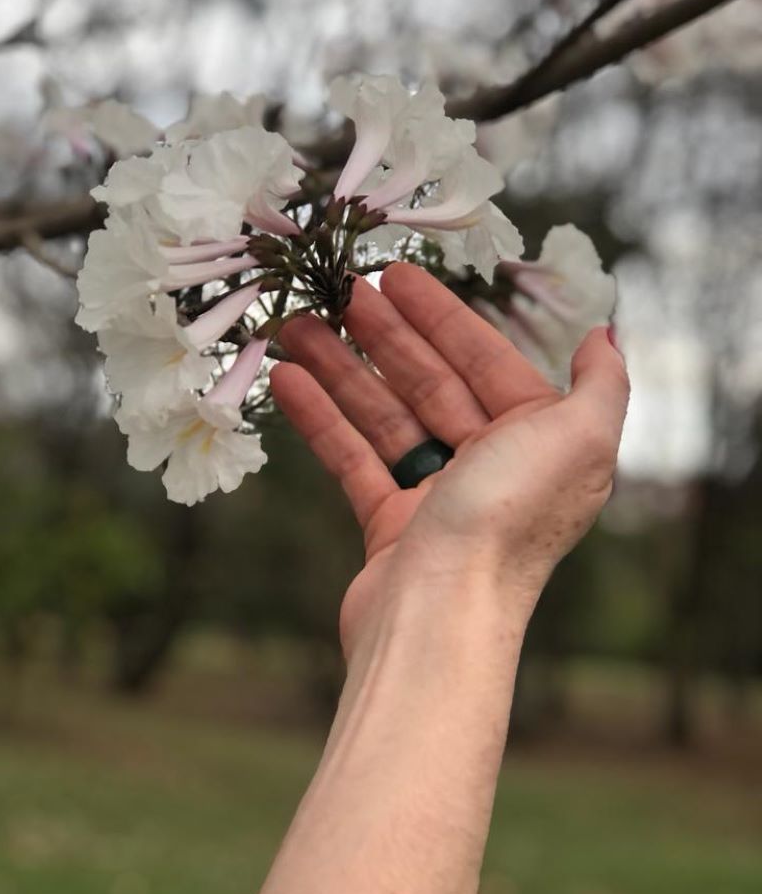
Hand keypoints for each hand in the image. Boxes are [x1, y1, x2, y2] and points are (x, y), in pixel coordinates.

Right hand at [271, 263, 628, 656]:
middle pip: (429, 383)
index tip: (394, 276)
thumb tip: (605, 334)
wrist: (439, 617)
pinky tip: (289, 381)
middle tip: (339, 292)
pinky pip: (354, 458)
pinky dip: (323, 419)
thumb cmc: (509, 520)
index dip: (441, 315)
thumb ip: (601, 383)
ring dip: (341, 369)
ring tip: (294, 326)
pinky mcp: (391, 526)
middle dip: (384, 336)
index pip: (485, 360)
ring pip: (384, 416)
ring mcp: (439, 497)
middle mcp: (492, 466)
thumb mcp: (579, 438)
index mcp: (538, 441)